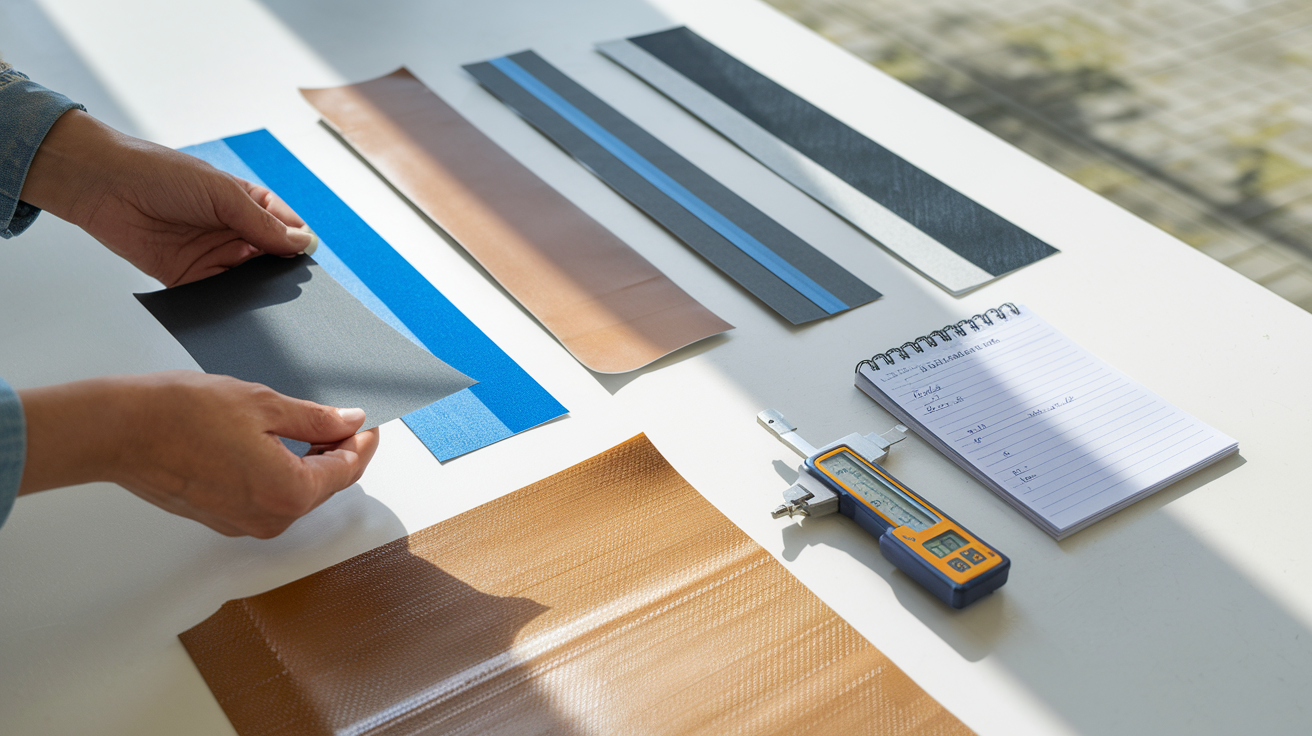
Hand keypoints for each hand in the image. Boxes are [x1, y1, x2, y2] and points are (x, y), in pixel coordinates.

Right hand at [18, 371, 379, 537]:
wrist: (121, 431)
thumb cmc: (183, 414)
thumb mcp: (265, 405)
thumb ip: (315, 419)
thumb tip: (349, 422)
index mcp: (290, 491)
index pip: (348, 469)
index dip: (364, 442)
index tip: (369, 422)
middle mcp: (271, 518)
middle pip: (325, 486)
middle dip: (340, 453)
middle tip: (344, 420)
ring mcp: (244, 523)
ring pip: (297, 494)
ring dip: (311, 464)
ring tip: (312, 427)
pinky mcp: (222, 518)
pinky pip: (269, 499)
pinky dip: (282, 474)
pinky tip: (277, 445)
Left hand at [19, 110, 316, 285]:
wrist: (104, 185)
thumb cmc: (160, 173)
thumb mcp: (223, 193)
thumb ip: (263, 223)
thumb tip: (303, 243)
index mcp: (246, 203)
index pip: (285, 227)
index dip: (298, 242)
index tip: (307, 258)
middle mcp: (231, 230)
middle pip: (270, 258)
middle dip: (280, 270)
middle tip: (290, 283)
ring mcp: (210, 254)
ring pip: (247, 279)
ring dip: (256, 287)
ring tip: (264, 293)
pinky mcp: (188, 277)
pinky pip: (216, 293)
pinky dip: (228, 300)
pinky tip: (236, 303)